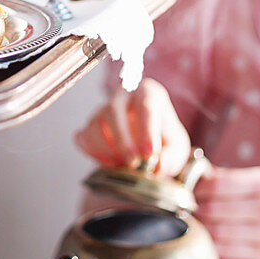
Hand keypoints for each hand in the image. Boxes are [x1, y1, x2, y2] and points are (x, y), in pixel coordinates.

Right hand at [73, 78, 190, 176]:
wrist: (146, 146)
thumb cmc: (163, 140)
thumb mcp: (176, 148)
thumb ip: (171, 157)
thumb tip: (157, 165)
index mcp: (148, 93)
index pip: (146, 106)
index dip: (147, 131)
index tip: (150, 154)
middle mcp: (122, 97)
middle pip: (114, 110)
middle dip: (122, 139)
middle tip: (133, 162)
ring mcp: (101, 111)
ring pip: (95, 123)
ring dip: (107, 148)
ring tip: (123, 165)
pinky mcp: (88, 126)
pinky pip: (82, 137)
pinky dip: (93, 152)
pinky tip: (109, 163)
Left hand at [195, 166, 259, 258]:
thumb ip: (231, 177)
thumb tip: (197, 173)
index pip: (217, 185)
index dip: (197, 188)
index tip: (187, 189)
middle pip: (214, 209)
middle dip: (194, 208)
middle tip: (184, 207)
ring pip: (217, 231)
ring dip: (198, 226)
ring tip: (192, 221)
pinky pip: (226, 251)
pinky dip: (209, 244)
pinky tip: (204, 237)